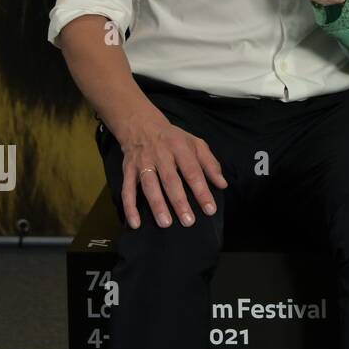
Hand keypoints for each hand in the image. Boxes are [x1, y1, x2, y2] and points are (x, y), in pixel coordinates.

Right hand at [117, 112, 226, 229]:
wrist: (142, 125)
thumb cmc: (174, 139)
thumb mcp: (196, 144)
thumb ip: (210, 163)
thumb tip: (222, 184)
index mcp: (180, 148)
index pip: (193, 171)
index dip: (202, 191)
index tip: (210, 209)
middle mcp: (161, 155)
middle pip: (171, 180)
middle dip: (179, 202)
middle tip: (188, 221)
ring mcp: (143, 163)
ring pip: (149, 185)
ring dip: (157, 205)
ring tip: (165, 223)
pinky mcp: (128, 170)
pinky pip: (127, 190)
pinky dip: (130, 207)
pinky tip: (135, 223)